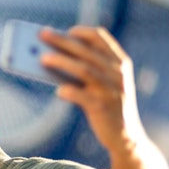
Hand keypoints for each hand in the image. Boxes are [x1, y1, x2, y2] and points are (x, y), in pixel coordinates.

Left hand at [40, 26, 144, 152]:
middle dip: (62, 41)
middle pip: (85, 51)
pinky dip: (67, 90)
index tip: (66, 31)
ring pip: (82, 69)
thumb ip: (86, 70)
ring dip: (60, 61)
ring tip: (42, 58)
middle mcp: (117, 73)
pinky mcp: (102, 107)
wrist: (126, 138)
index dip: (81, 32)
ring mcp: (111, 90)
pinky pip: (80, 94)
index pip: (100, 37)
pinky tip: (58, 91)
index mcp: (120, 63)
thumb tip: (52, 58)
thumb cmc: (108, 107)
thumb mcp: (104, 85)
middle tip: (42, 35)